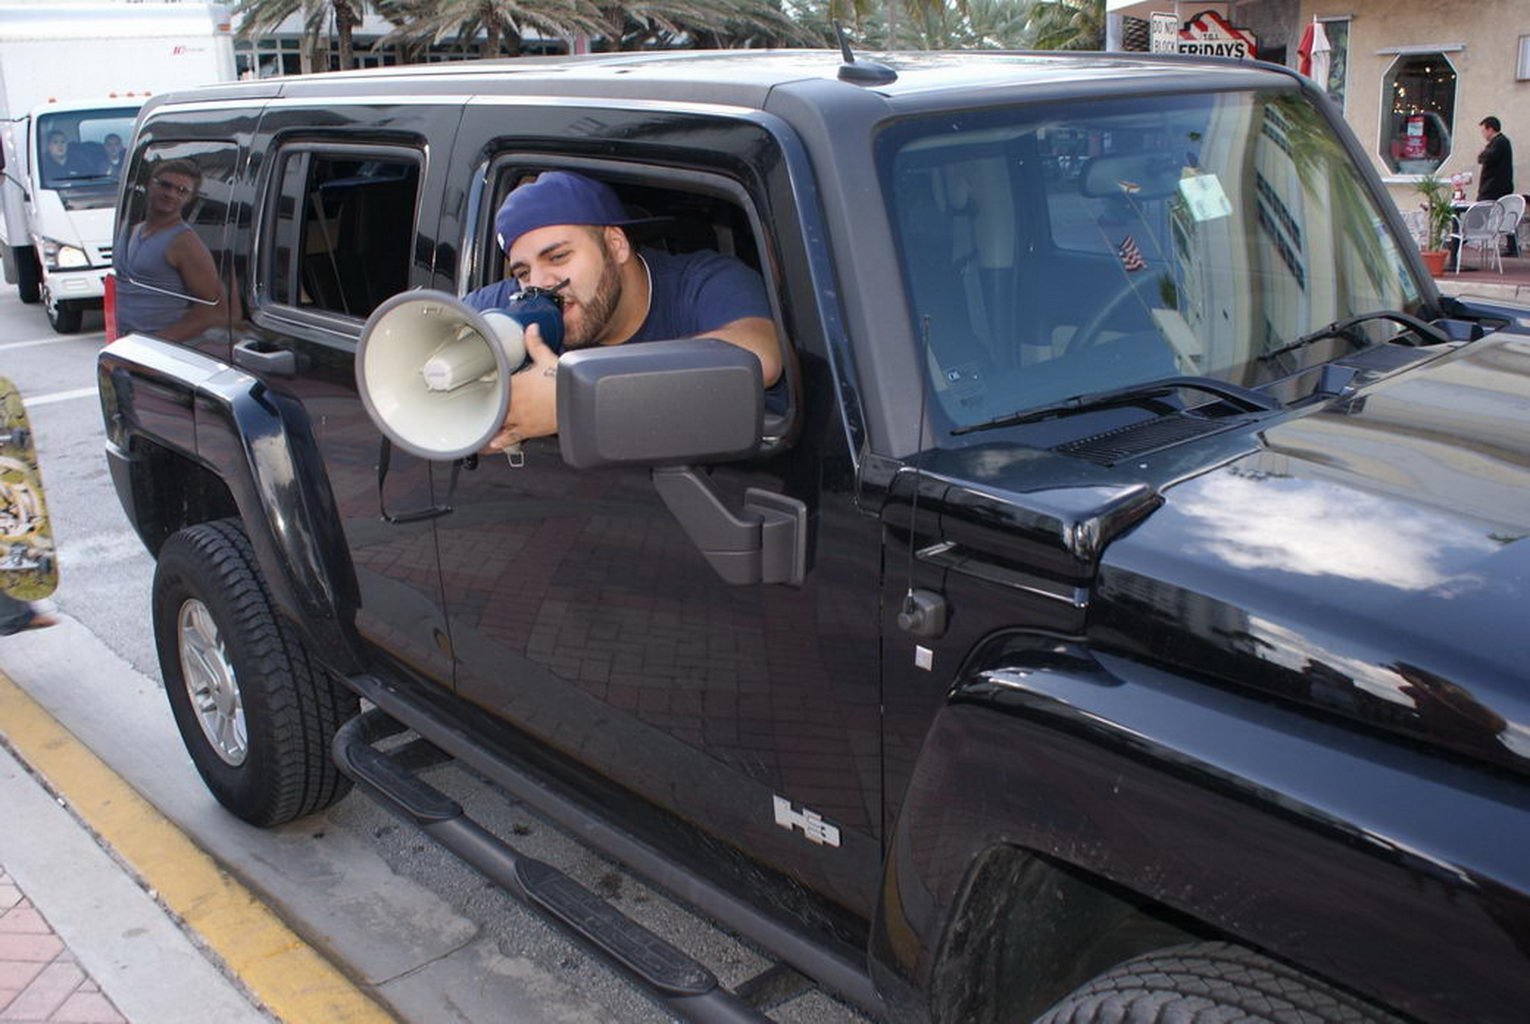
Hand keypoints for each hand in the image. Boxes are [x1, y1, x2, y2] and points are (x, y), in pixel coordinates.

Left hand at [485, 324, 558, 452]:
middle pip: (492, 406)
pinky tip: (492, 444)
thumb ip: (535, 344)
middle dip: (486, 406)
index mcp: (514, 384)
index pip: (494, 385)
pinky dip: (499, 442)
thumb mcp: (547, 359)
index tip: (479, 386)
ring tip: (479, 428)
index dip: (487, 385)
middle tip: (478, 406)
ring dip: (488, 426)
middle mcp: (512, 402)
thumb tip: (531, 329)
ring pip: (496, 424)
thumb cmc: (561, 383)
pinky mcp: (527, 430)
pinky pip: (509, 438)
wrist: (574, 402)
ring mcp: (518, 418)